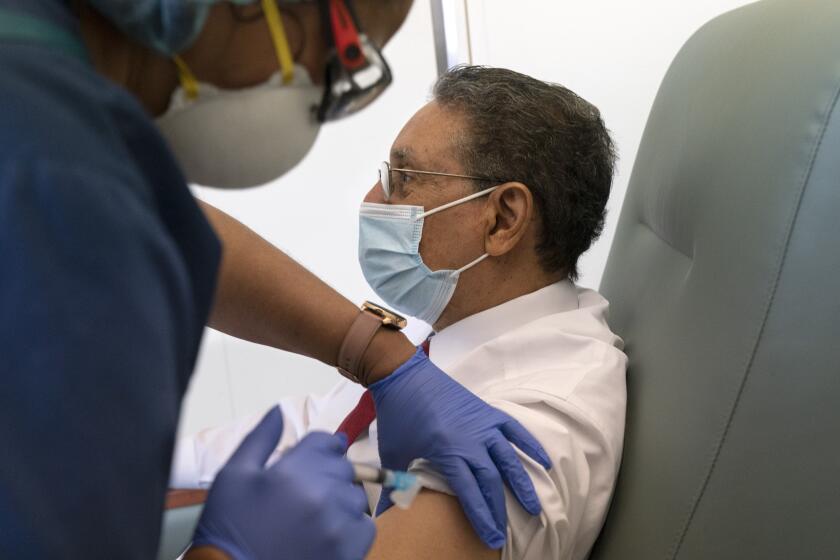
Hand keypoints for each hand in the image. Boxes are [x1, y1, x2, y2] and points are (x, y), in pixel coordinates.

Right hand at [191, 406, 374, 559]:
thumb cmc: (229, 528)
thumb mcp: (233, 476)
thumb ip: (260, 439)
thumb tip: (279, 410)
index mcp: (295, 471)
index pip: (326, 442)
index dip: (320, 448)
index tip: (313, 459)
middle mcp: (323, 494)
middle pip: (343, 467)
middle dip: (327, 473)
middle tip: (305, 493)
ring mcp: (338, 524)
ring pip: (355, 496)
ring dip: (340, 500)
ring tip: (314, 515)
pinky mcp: (348, 551)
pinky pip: (365, 527)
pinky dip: (351, 527)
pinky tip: (327, 533)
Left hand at [369, 348, 551, 549]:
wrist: (404, 376)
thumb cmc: (398, 417)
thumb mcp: (394, 455)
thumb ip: (397, 486)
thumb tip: (387, 517)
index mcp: (446, 451)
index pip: (469, 492)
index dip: (482, 517)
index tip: (491, 539)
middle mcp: (470, 439)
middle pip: (491, 480)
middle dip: (500, 509)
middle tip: (505, 533)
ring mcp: (482, 424)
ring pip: (508, 458)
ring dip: (523, 484)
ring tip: (535, 507)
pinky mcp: (488, 412)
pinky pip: (515, 430)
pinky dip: (531, 446)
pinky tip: (545, 463)